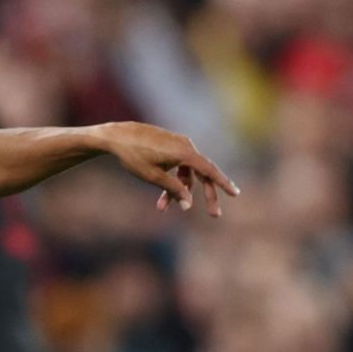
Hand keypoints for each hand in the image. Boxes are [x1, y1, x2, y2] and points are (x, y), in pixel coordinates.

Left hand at [100, 121, 239, 216]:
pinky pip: (178, 166)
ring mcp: (179, 145)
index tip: (235, 194)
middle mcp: (186, 146)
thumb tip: (188, 204)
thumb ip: (173, 190)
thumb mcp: (153, 176)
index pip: (209, 170)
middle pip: (202, 174)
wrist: (117, 136)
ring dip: (178, 191)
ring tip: (162, 208)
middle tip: (214, 215)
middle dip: (206, 195)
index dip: (223, 183)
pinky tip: (160, 196)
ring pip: (187, 173)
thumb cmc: (134, 156)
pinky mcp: (170, 146)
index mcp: (184, 152)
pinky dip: (172, 181)